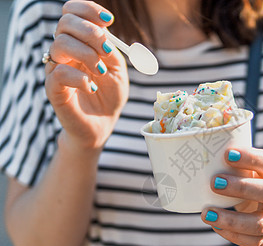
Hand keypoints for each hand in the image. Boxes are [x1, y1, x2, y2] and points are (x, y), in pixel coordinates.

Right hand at [45, 0, 128, 152]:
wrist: (102, 125)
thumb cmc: (110, 97)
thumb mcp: (118, 70)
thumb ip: (111, 50)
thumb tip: (104, 33)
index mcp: (80, 42)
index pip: (72, 13)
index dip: (88, 10)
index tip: (109, 20)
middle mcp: (65, 52)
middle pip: (65, 22)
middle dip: (90, 32)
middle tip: (106, 50)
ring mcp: (56, 69)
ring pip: (61, 44)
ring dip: (87, 54)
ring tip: (101, 71)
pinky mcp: (53, 89)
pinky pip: (59, 73)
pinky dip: (80, 78)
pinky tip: (91, 87)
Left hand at [202, 147, 262, 245]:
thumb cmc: (256, 190)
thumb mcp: (253, 176)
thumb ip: (237, 169)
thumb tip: (205, 159)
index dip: (251, 158)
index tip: (227, 154)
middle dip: (241, 187)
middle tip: (214, 183)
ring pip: (259, 223)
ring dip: (231, 219)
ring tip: (207, 214)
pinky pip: (251, 241)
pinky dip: (231, 235)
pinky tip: (215, 226)